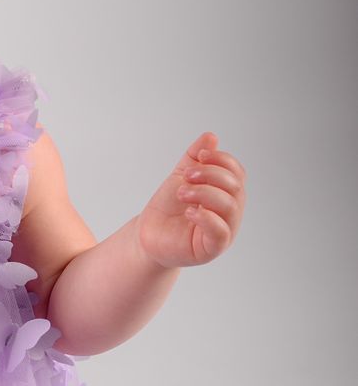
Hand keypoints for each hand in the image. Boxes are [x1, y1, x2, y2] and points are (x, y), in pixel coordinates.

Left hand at [136, 131, 246, 269]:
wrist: (148, 233)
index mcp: (226, 195)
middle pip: (235, 187)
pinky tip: (189, 211)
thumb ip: (194, 157)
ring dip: (204, 193)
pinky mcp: (211, 249)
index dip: (222, 160)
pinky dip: (206, 217)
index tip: (200, 156)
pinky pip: (220, 232)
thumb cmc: (167, 208)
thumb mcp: (181, 176)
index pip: (237, 173)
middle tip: (186, 175)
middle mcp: (230, 213)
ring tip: (181, 192)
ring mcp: (223, 232)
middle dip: (210, 175)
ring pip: (230, 207)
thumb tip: (211, 137)